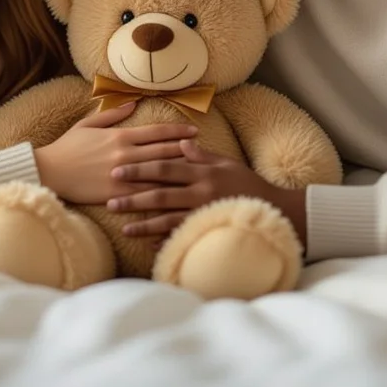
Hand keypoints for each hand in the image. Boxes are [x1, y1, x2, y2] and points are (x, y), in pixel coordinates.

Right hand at [33, 102, 197, 204]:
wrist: (48, 171)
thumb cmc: (67, 147)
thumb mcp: (88, 124)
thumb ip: (112, 115)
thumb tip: (132, 103)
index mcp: (120, 136)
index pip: (156, 131)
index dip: (178, 130)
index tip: (194, 130)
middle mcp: (125, 154)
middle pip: (163, 151)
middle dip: (187, 150)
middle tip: (206, 150)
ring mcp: (122, 175)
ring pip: (158, 174)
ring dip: (180, 172)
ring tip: (199, 173)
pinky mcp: (116, 194)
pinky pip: (143, 195)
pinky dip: (161, 195)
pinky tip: (177, 197)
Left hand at [108, 140, 307, 248]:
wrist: (277, 210)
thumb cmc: (248, 184)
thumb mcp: (226, 164)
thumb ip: (202, 155)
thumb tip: (181, 141)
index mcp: (202, 172)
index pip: (164, 168)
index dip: (139, 169)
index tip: (117, 171)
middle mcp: (201, 192)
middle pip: (160, 195)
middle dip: (133, 198)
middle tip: (109, 200)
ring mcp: (204, 214)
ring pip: (167, 220)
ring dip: (143, 224)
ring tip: (123, 228)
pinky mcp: (209, 231)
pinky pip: (183, 237)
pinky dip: (165, 241)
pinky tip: (147, 245)